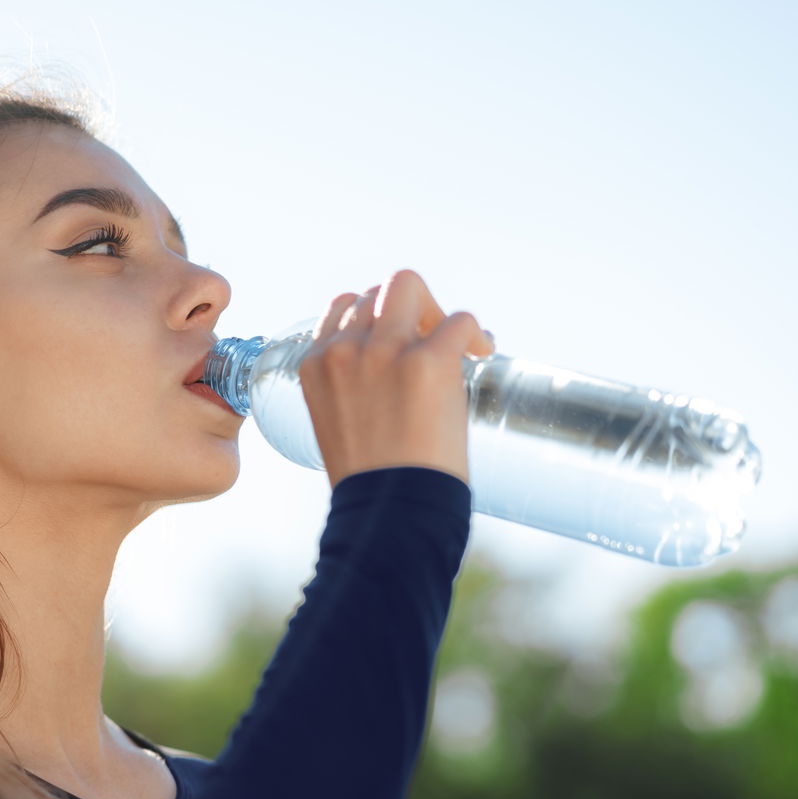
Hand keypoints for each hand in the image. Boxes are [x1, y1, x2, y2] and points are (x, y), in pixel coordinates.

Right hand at [299, 269, 493, 489]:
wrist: (390, 512)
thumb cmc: (371, 485)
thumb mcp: (337, 425)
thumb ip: (351, 392)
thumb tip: (391, 384)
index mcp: (316, 366)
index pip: (342, 308)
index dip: (376, 315)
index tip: (399, 337)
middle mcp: (345, 350)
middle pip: (378, 289)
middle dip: (408, 306)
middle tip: (431, 338)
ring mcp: (385, 351)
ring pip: (409, 286)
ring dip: (436, 309)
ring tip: (456, 342)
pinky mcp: (428, 360)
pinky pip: (459, 320)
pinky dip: (474, 333)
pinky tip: (480, 353)